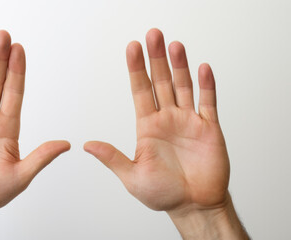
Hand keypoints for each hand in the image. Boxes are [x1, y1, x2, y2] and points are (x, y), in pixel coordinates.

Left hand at [84, 29, 247, 238]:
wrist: (194, 206)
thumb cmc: (164, 194)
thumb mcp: (132, 176)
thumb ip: (112, 157)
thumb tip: (87, 145)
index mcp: (148, 127)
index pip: (140, 91)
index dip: (136, 69)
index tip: (132, 48)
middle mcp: (167, 119)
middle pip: (161, 82)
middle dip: (156, 59)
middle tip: (153, 35)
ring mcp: (189, 121)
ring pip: (183, 86)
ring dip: (180, 66)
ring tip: (174, 46)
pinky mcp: (209, 128)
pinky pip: (208, 102)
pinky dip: (206, 85)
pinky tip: (202, 69)